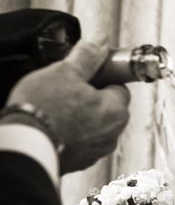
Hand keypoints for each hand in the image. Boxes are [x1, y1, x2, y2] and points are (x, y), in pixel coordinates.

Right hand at [6, 37, 130, 173]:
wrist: (24, 145)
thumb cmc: (45, 109)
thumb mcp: (65, 71)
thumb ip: (87, 55)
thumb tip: (100, 41)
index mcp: (116, 111)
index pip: (119, 87)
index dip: (101, 78)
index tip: (85, 74)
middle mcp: (111, 135)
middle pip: (106, 107)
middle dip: (89, 98)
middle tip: (65, 89)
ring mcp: (95, 152)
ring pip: (92, 125)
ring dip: (79, 116)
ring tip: (55, 108)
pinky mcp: (78, 162)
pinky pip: (78, 141)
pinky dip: (69, 133)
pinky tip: (52, 125)